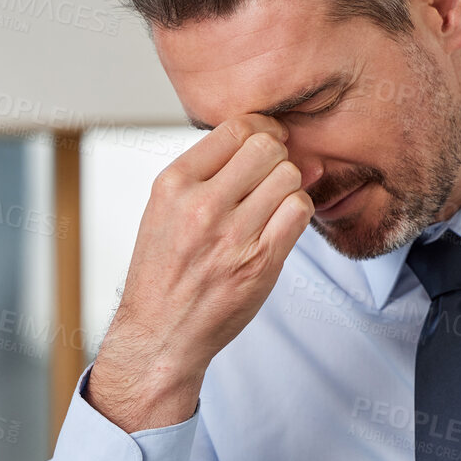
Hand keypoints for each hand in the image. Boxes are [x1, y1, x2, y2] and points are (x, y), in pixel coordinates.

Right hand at [87, 114, 312, 431]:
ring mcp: (232, 235)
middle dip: (276, 156)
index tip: (266, 141)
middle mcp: (200, 205)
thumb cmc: (166, 270)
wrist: (161, 332)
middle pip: (266, 147)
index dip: (260, 129)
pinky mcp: (260, 261)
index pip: (234, 128)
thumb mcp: (166, 209)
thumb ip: (210, 172)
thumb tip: (273, 139)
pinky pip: (299, 210)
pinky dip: (297, 211)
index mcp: (172, 184)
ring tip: (272, 204)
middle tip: (271, 176)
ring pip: (288, 176)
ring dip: (288, 185)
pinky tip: (280, 223)